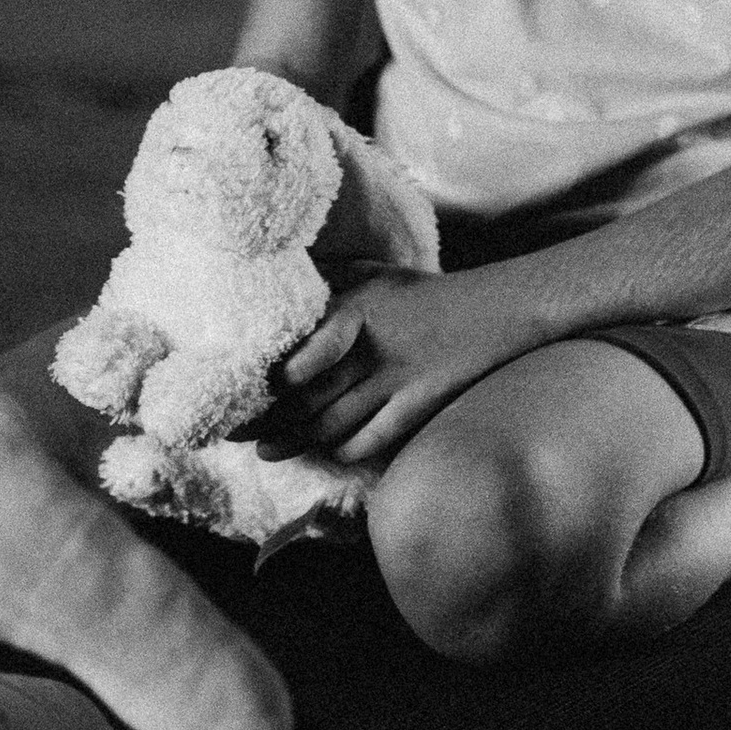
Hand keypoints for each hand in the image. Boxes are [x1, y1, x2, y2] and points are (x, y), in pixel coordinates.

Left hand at [254, 271, 531, 474]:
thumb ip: (331, 283)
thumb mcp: (374, 276)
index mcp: (355, 307)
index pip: (301, 350)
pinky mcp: (417, 404)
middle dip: (267, 417)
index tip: (238, 390)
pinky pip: (372, 436)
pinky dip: (345, 448)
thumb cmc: (426, 293)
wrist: (496, 310)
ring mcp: (395, 379)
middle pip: (307, 393)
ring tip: (265, 451)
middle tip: (233, 432)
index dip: (267, 378)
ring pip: (332, 420)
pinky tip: (326, 453)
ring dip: (295, 440)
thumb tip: (284, 279)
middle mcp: (370, 345)